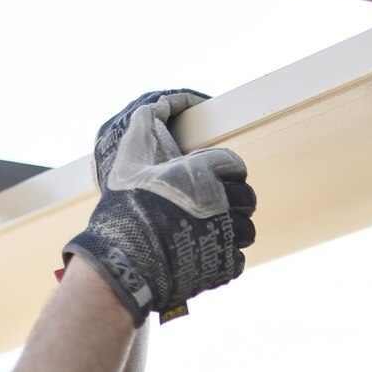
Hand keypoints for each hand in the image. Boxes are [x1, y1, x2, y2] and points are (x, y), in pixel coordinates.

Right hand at [63, 90, 256, 323]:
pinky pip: (237, 259)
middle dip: (236, 200)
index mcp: (201, 173)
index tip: (217, 177)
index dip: (226, 170)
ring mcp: (224, 234)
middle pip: (247, 197)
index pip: (235, 164)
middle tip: (218, 207)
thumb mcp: (127, 163)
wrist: (124, 260)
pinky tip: (207, 255)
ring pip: (247, 229)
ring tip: (214, 232)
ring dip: (234, 230)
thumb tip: (148, 108)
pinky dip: (225, 258)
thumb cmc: (124, 208)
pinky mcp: (223, 264)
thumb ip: (142, 133)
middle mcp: (219, 202)